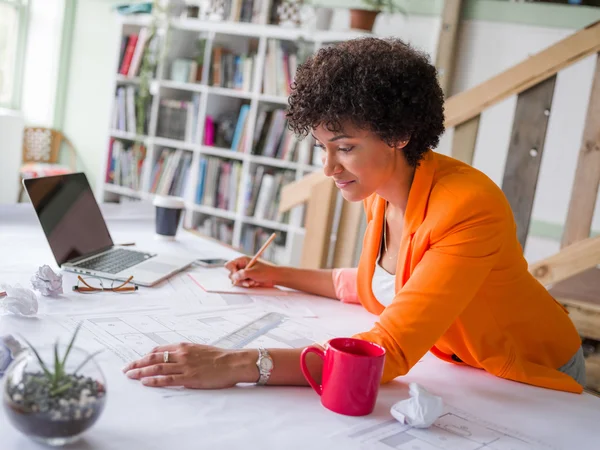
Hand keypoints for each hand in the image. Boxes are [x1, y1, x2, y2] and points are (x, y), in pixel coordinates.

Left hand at [122, 343, 256, 388]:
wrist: (233, 363)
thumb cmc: (220, 357)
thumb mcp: (200, 349)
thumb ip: (186, 353)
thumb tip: (175, 358)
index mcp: (184, 346)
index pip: (158, 350)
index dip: (145, 356)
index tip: (137, 360)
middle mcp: (181, 354)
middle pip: (153, 358)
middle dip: (137, 363)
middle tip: (126, 369)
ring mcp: (184, 366)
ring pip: (156, 368)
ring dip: (141, 372)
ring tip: (130, 375)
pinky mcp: (189, 378)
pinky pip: (167, 379)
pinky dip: (154, 380)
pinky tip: (145, 382)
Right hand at [224, 256, 278, 287]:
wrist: (274, 277)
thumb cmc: (266, 271)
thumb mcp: (254, 272)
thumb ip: (243, 274)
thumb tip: (234, 276)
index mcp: (242, 260)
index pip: (229, 265)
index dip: (232, 270)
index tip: (237, 275)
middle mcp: (241, 266)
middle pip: (231, 274)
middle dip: (239, 279)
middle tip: (248, 281)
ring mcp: (243, 274)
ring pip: (236, 280)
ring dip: (243, 283)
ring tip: (252, 282)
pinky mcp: (246, 279)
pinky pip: (241, 284)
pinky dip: (246, 285)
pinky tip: (253, 283)